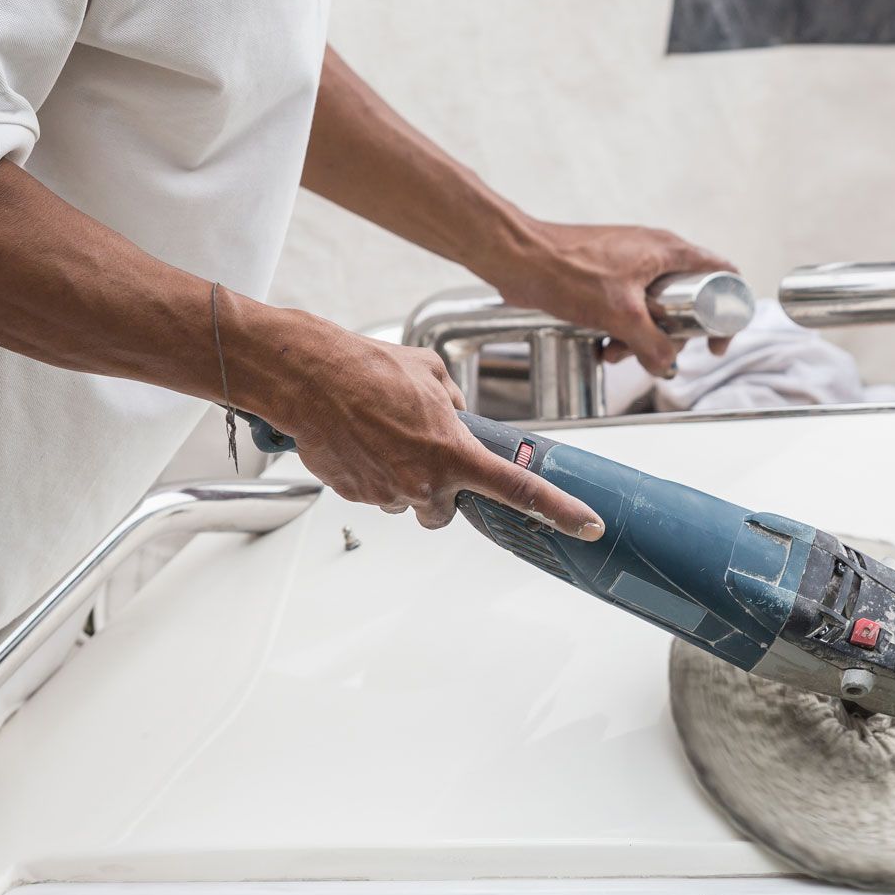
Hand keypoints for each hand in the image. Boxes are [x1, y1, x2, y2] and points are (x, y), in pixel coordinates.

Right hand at [251, 309, 602, 537]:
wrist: (308, 376)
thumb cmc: (366, 369)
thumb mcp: (431, 375)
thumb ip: (454, 405)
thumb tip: (456, 417)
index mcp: (454, 453)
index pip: (520, 490)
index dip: (559, 511)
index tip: (586, 525)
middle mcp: (423, 482)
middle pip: (446, 509)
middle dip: (440, 488)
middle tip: (423, 452)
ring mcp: (388, 493)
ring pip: (408, 500)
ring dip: (403, 476)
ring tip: (382, 435)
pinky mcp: (356, 495)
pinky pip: (376, 492)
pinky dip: (373, 471)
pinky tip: (361, 440)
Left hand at [486, 221, 736, 376]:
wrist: (518, 258)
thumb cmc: (566, 271)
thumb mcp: (620, 315)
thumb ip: (652, 344)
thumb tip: (667, 365)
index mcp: (667, 250)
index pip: (721, 272)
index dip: (728, 308)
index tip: (715, 340)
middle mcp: (653, 252)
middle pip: (686, 301)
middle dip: (670, 336)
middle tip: (653, 354)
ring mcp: (629, 263)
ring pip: (654, 309)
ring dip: (640, 337)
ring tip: (616, 351)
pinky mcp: (607, 275)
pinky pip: (628, 307)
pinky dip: (621, 329)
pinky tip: (601, 343)